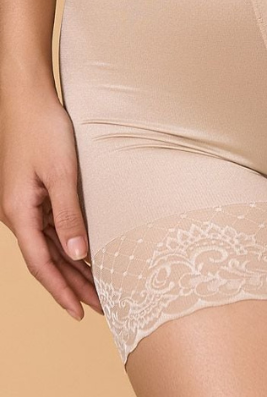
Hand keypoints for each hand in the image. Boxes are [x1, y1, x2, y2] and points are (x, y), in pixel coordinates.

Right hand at [0, 92, 102, 320]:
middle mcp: (19, 214)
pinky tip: (85, 253)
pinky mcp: (35, 193)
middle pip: (47, 259)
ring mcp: (26, 204)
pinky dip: (69, 245)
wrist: (29, 100)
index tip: (80, 313)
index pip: (41, 263)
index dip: (61, 290)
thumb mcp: (61, 173)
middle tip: (100, 306)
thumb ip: (68, 214)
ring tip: (98, 287)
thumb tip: (76, 254)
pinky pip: (52, 228)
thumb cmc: (44, 131)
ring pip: (51, 246)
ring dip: (73, 268)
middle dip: (73, 286)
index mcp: (19, 213)